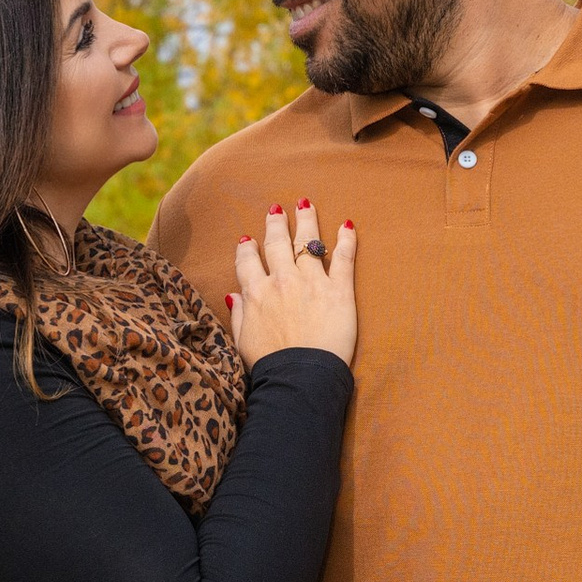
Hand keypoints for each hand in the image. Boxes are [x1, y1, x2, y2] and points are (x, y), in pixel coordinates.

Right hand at [231, 198, 358, 369]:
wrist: (299, 378)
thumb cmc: (270, 366)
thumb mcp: (242, 342)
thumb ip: (238, 315)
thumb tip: (234, 296)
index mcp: (256, 294)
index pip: (248, 261)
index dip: (247, 248)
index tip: (248, 240)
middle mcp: (281, 281)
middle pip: (277, 243)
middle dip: (276, 224)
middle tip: (277, 210)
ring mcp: (311, 283)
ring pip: (308, 242)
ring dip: (306, 220)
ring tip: (305, 204)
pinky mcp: (339, 292)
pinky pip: (343, 258)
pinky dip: (347, 239)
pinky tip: (348, 224)